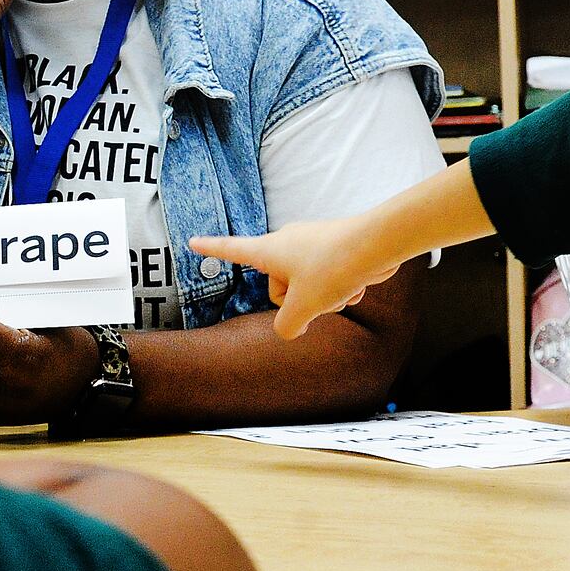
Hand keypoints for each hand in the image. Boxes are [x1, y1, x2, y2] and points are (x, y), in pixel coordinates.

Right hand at [189, 221, 401, 339]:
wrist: (377, 243)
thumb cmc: (333, 268)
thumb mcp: (303, 306)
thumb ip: (287, 325)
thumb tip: (289, 329)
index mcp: (269, 251)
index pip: (232, 250)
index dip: (211, 248)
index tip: (193, 241)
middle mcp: (286, 242)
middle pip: (278, 284)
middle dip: (297, 300)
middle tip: (315, 299)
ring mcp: (309, 243)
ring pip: (306, 284)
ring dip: (323, 297)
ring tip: (341, 291)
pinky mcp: (332, 247)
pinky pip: (326, 277)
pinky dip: (339, 287)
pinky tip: (355, 287)